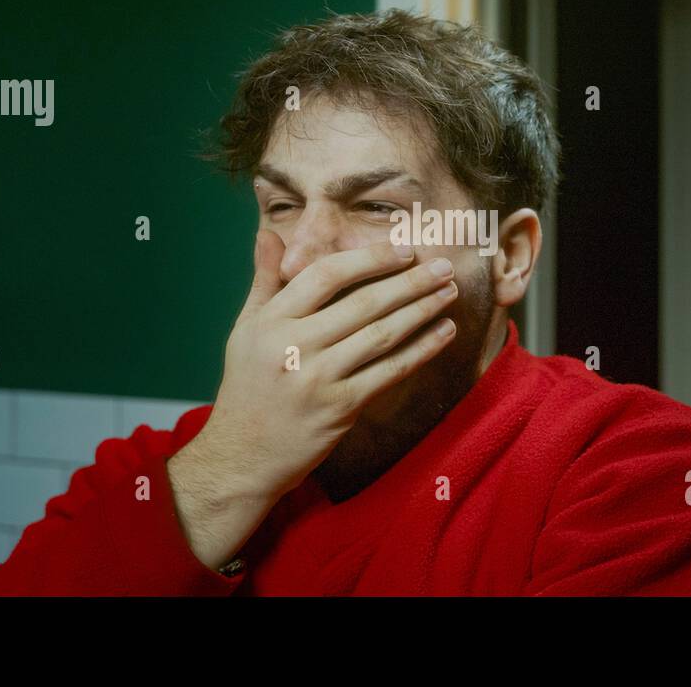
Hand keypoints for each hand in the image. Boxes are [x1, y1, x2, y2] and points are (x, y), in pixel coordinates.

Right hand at [169, 230, 457, 567]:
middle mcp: (292, 346)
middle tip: (444, 266)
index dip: (369, 259)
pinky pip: (389, 372)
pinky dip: (421, 350)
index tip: (403, 249)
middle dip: (409, 282)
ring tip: (449, 292)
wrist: (241, 458)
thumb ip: (264, 280)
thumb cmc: (247, 388)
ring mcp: (317, 379)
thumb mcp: (246, 330)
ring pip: (381, 335)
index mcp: (271, 321)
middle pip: (362, 303)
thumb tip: (268, 232)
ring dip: (422, 310)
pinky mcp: (339, 408)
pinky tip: (444, 332)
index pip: (325, 275)